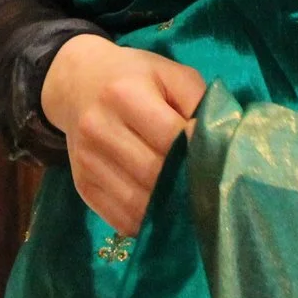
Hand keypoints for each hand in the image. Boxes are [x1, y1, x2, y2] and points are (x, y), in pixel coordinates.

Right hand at [42, 34, 207, 236]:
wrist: (77, 83)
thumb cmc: (134, 77)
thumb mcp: (170, 73)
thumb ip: (198, 102)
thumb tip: (220, 146)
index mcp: (123, 94)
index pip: (169, 137)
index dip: (199, 152)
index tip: (219, 159)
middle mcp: (99, 128)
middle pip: (154, 175)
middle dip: (187, 186)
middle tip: (212, 189)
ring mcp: (87, 162)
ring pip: (138, 205)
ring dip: (170, 211)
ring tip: (193, 205)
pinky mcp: (82, 187)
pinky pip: (121, 220)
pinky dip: (148, 223)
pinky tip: (165, 212)